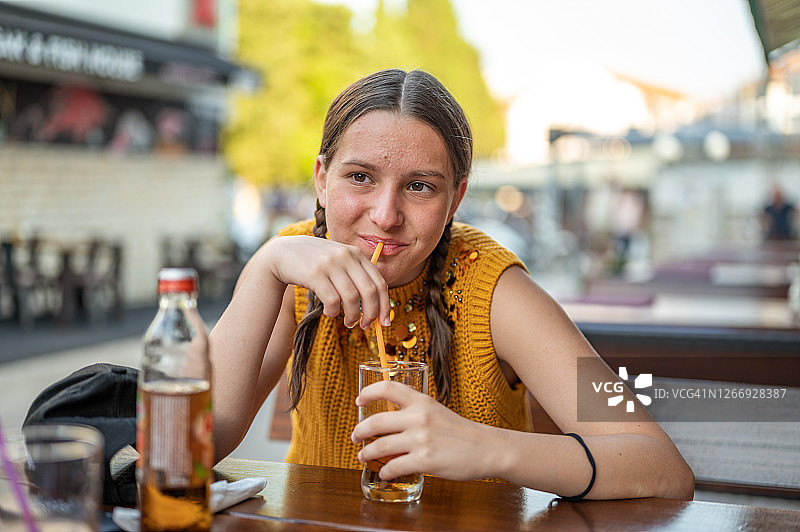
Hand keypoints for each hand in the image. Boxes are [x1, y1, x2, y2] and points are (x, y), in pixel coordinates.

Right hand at [265, 236, 390, 327]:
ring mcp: (330, 264)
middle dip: (371, 314)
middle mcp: (346, 256)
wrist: (284, 253)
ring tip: (349, 322)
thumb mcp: (340, 261)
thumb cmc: (316, 264)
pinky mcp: (315, 274)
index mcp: (356, 254)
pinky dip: (334, 312)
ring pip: (352, 298)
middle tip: (365, 326)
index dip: (385, 305)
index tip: (384, 321)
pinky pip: (332, 301)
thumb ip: (357, 276)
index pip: (379, 283)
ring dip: (352, 316)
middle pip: (369, 292)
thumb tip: (377, 307)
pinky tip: (329, 313)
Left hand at [351, 380, 491, 481]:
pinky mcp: (425, 460)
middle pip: (376, 421)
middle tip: (355, 436)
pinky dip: (385, 471)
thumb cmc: (461, 432)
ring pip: (380, 447)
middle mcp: (419, 417)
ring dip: (367, 453)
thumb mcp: (437, 411)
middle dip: (360, 431)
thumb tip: (390, 423)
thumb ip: (416, 413)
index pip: (388, 388)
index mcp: (422, 401)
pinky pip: (394, 467)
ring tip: (363, 456)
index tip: (359, 399)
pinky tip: (384, 473)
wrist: (486, 449)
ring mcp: (421, 440)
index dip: (369, 392)